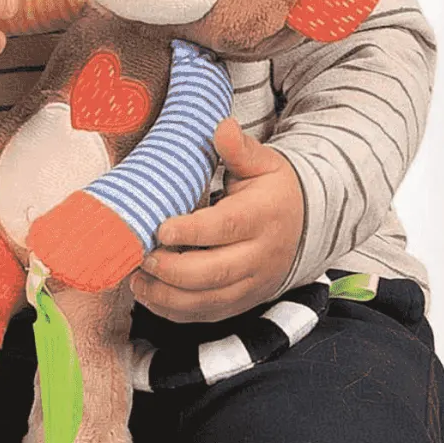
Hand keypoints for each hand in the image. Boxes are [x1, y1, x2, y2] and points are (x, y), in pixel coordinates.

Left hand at [130, 119, 304, 322]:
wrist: (305, 225)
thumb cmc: (273, 190)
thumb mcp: (263, 163)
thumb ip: (239, 149)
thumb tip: (222, 127)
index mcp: (264, 216)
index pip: (226, 228)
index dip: (192, 231)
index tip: (160, 228)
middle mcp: (261, 255)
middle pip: (215, 272)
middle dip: (173, 270)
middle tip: (142, 257)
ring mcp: (254, 284)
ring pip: (210, 301)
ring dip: (169, 296)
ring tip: (138, 281)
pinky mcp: (244, 302)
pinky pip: (209, 315)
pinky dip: (177, 312)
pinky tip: (151, 297)